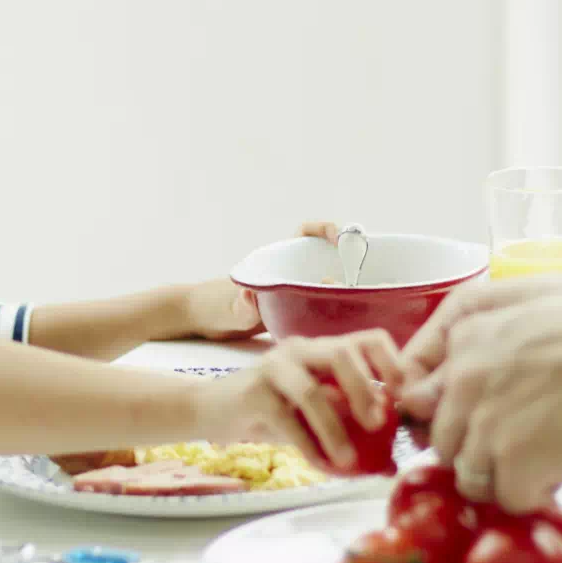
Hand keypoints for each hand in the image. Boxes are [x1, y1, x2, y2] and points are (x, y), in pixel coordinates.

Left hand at [173, 223, 355, 339]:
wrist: (200, 324)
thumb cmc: (210, 306)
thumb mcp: (223, 307)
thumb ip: (237, 306)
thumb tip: (249, 301)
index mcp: (275, 261)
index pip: (305, 233)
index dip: (324, 229)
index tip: (338, 238)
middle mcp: (290, 275)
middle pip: (329, 261)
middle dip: (349, 266)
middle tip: (354, 284)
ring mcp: (295, 295)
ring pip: (330, 288)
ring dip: (346, 295)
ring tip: (361, 309)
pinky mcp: (296, 316)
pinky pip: (322, 312)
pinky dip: (336, 318)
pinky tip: (344, 333)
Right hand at [197, 331, 405, 471]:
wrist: (209, 409)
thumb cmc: (268, 411)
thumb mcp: (311, 414)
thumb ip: (345, 426)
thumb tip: (388, 463)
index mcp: (322, 349)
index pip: (367, 338)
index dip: (391, 362)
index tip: (403, 395)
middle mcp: (301, 350)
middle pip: (341, 353)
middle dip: (364, 388)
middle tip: (378, 423)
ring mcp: (274, 367)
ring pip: (312, 390)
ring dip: (335, 428)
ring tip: (348, 460)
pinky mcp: (254, 393)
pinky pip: (287, 420)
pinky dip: (308, 446)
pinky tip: (321, 465)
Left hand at [403, 273, 561, 511]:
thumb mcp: (520, 297)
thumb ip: (477, 331)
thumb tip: (453, 375)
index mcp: (462, 339)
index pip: (420, 399)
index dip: (452, 416)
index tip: (477, 424)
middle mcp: (461, 383)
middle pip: (444, 443)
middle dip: (476, 449)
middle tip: (520, 442)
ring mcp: (485, 426)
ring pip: (469, 478)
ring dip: (502, 477)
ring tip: (543, 458)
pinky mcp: (516, 463)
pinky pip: (508, 499)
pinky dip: (533, 495)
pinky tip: (560, 471)